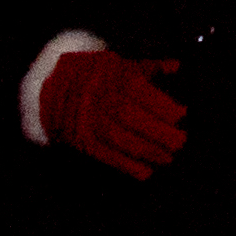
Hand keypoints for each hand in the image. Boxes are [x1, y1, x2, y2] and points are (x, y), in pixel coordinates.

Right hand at [30, 35, 186, 174]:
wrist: (54, 89)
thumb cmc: (97, 75)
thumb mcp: (120, 63)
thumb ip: (149, 67)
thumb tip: (176, 66)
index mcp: (109, 74)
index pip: (137, 90)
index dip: (160, 104)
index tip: (182, 114)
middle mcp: (96, 96)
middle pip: (129, 116)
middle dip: (157, 131)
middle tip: (181, 141)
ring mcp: (86, 120)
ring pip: (118, 138)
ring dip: (146, 151)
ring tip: (168, 158)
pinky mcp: (81, 141)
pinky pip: (105, 155)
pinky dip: (127, 166)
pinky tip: (146, 172)